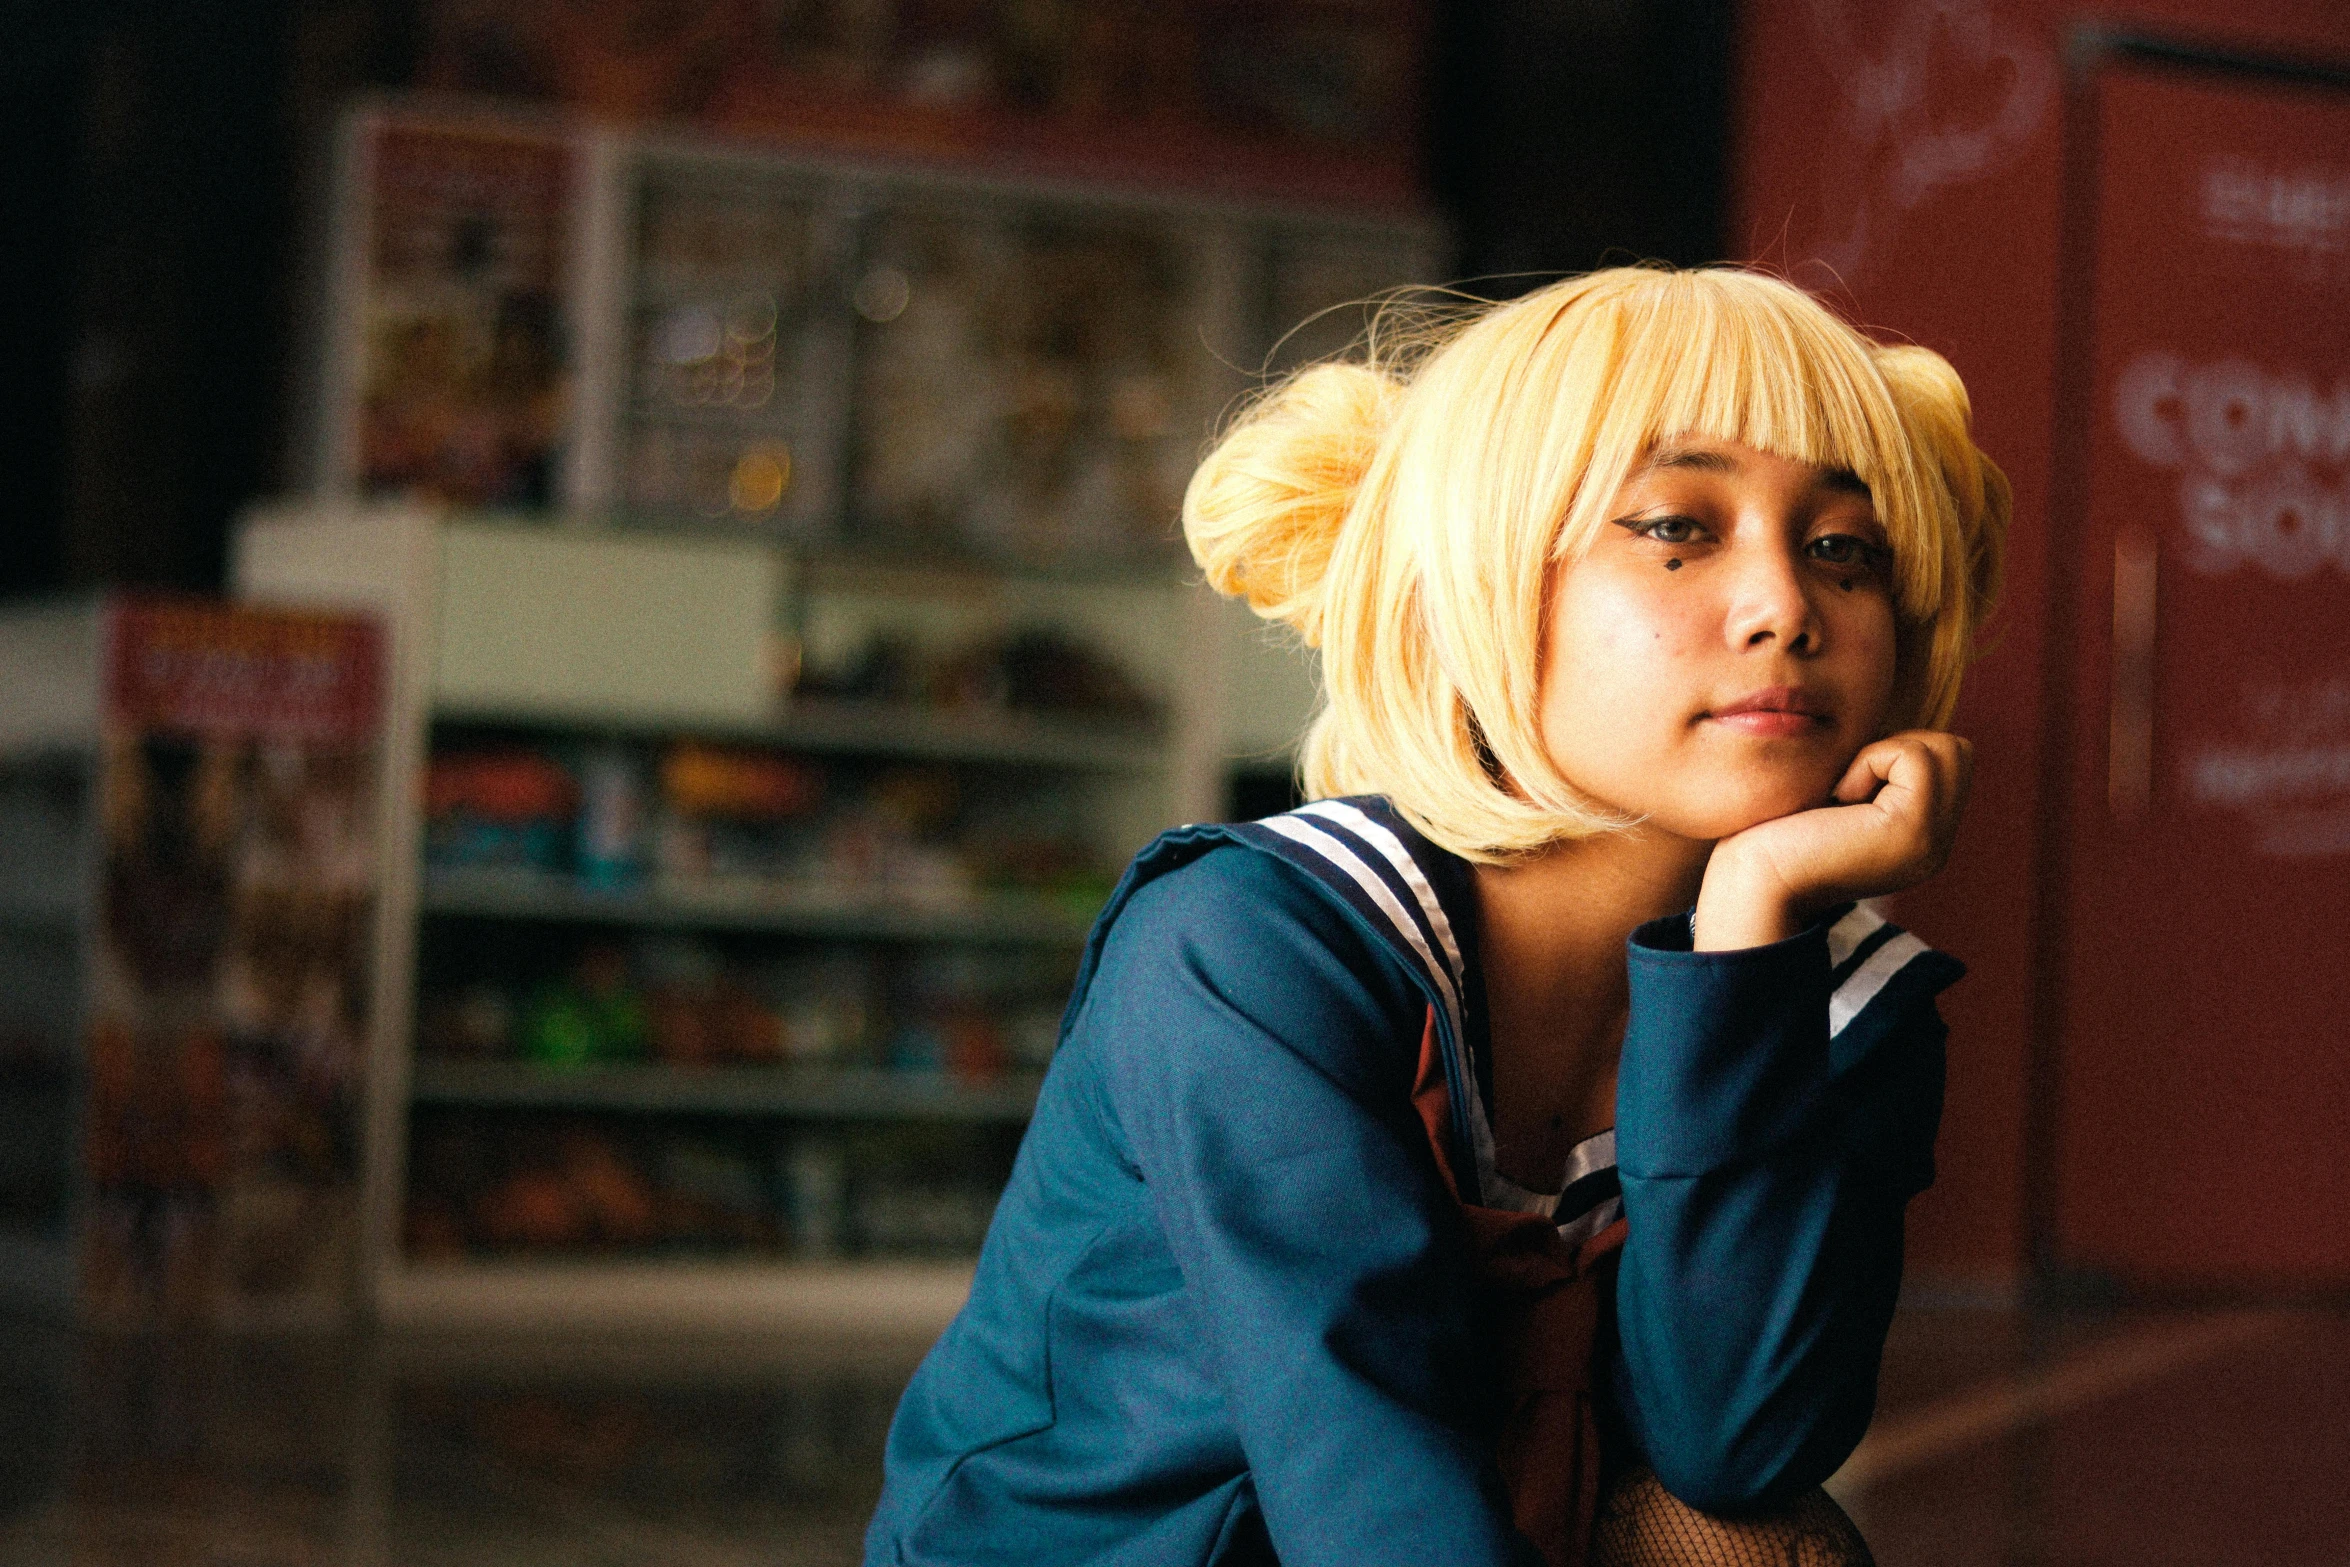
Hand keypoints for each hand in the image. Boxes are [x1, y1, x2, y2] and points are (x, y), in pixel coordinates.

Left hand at [1691, 731, 1972, 950]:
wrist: (1754, 877)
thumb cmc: (1777, 828)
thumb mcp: (1842, 792)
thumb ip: (1880, 771)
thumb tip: (1894, 726)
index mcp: (1923, 835)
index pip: (1949, 759)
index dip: (1895, 750)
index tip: (1846, 784)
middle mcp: (1938, 843)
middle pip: (1957, 749)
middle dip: (1899, 746)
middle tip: (1848, 784)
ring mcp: (1933, 841)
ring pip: (1947, 748)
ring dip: (1883, 754)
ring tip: (1844, 793)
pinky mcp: (1914, 830)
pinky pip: (1915, 757)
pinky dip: (1871, 761)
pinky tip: (1839, 798)